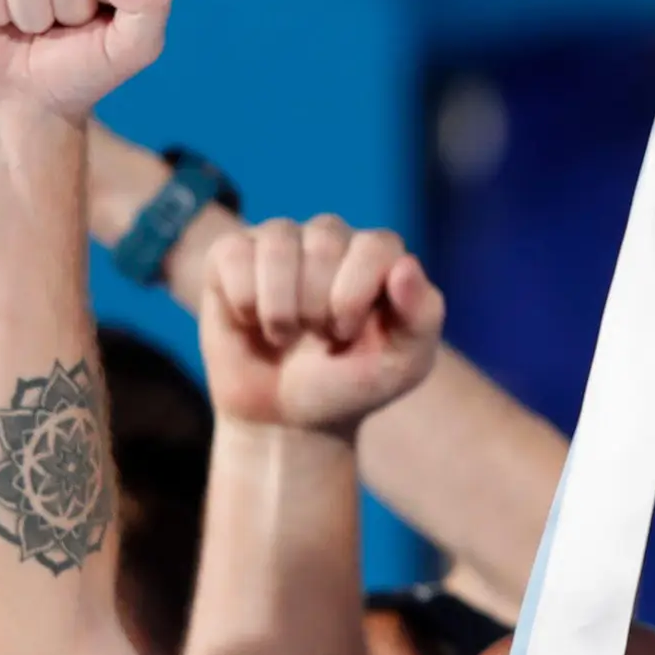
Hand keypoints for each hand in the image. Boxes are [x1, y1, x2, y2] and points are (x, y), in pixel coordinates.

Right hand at [200, 217, 444, 435]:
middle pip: (324, 242)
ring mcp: (281, 241)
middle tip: (317, 336)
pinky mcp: (232, 254)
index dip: (355, 295)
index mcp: (380, 255)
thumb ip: (422, 315)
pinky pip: (232, 254)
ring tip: (285, 334)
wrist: (287, 416)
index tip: (348, 333)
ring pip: (277, 244)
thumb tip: (405, 265)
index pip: (376, 246)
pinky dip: (242, 301)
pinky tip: (251, 321)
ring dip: (279, 306)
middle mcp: (332, 237)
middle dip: (318, 306)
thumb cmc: (351, 383)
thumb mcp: (403, 363)